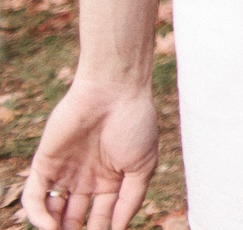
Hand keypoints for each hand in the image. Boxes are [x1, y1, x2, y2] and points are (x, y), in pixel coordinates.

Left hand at [23, 78, 159, 229]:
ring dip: (55, 228)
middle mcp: (86, 177)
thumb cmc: (135, 124)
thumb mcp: (143, 166)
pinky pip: (34, 195)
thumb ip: (131, 199)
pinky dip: (38, 214)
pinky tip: (49, 226)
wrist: (114, 92)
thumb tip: (116, 229)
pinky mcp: (44, 163)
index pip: (101, 215)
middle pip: (74, 216)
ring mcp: (64, 171)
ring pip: (52, 210)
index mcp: (111, 179)